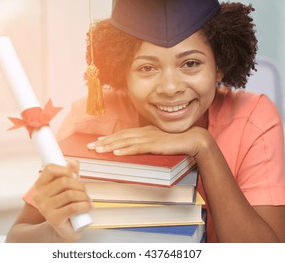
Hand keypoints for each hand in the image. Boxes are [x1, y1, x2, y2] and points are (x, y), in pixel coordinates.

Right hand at [33, 160, 91, 241]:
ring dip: (84, 196)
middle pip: (64, 181)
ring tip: (87, 200)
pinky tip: (88, 206)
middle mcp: (39, 195)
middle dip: (79, 184)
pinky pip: (73, 207)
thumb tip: (74, 162)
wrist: (63, 228)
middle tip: (84, 191)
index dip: (65, 169)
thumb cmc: (65, 205)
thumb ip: (70, 173)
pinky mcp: (54, 218)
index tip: (74, 176)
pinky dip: (85, 205)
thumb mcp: (68, 187)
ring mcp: (45, 208)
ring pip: (70, 194)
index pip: (50, 168)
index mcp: (40, 185)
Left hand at [87, 125, 209, 157]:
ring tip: (98, 150)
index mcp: (146, 131)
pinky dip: (125, 150)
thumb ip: (149, 144)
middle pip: (121, 137)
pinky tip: (116, 153)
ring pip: (125, 141)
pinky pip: (137, 148)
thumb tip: (138, 149)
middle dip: (104, 141)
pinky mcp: (155, 145)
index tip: (98, 140)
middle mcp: (145, 132)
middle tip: (91, 146)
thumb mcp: (160, 142)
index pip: (124, 134)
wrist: (194, 140)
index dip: (110, 137)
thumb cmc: (178, 143)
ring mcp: (149, 138)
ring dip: (110, 145)